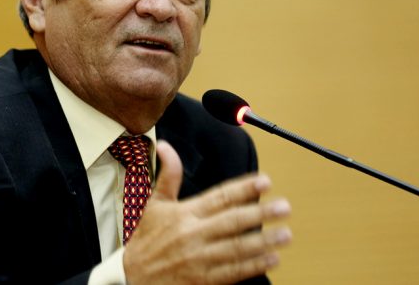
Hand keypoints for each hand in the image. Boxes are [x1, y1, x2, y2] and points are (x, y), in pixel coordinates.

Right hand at [123, 140, 291, 283]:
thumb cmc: (146, 239)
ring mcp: (199, 259)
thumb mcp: (155, 203)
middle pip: (232, 222)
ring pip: (237, 248)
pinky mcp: (203, 280)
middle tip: (283, 206)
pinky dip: (253, 266)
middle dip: (260, 213)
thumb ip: (168, 175)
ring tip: (285, 234)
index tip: (264, 180)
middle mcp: (193, 234)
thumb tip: (164, 146)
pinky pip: (232, 272)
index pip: (219, 197)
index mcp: (184, 213)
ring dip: (263, 241)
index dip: (243, 188)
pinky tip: (271, 260)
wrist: (133, 277)